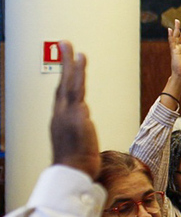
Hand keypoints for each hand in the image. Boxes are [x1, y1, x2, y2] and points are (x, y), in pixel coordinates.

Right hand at [50, 48, 100, 178]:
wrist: (73, 172)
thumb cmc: (77, 164)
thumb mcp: (78, 145)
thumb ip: (80, 131)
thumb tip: (84, 125)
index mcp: (60, 120)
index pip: (62, 94)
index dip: (64, 78)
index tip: (67, 66)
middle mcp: (60, 113)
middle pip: (62, 82)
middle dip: (64, 63)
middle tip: (64, 44)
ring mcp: (67, 112)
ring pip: (68, 81)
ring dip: (70, 62)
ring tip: (71, 46)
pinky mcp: (76, 113)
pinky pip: (77, 87)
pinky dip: (78, 72)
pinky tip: (81, 60)